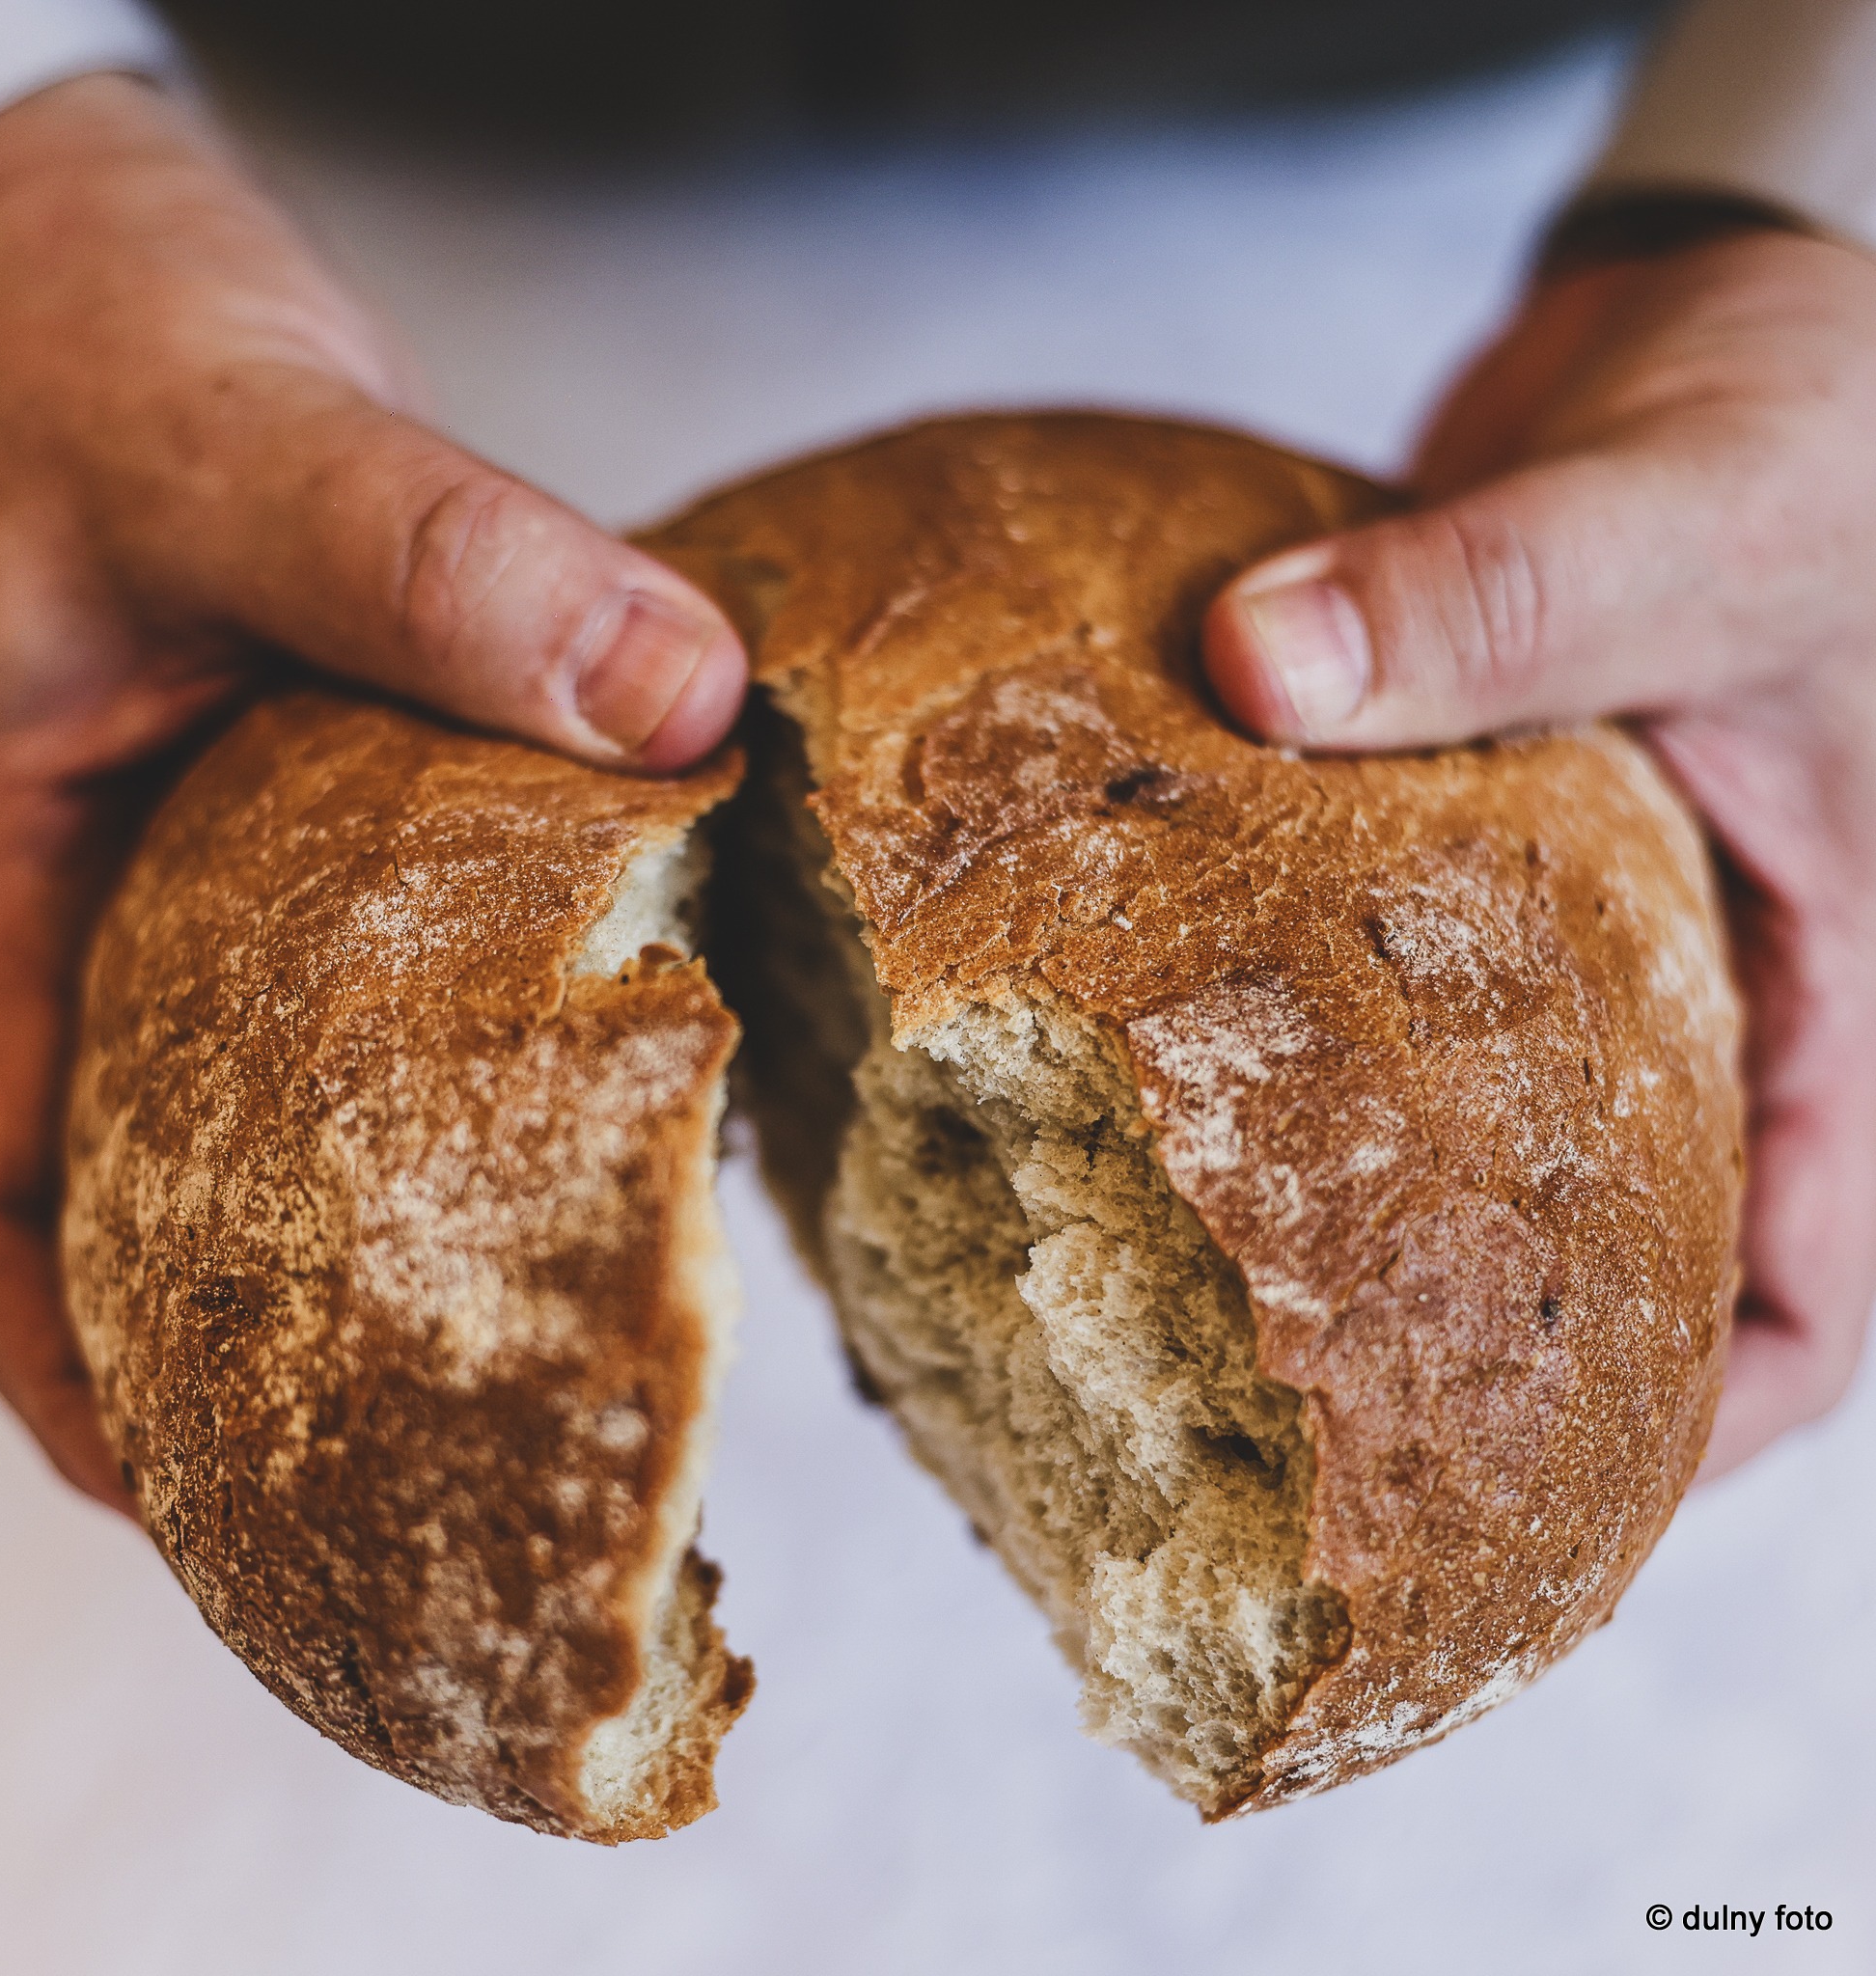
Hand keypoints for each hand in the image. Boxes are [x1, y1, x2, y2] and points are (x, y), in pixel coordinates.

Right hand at [0, 76, 746, 1509]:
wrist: (103, 263)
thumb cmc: (95, 346)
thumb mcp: (241, 447)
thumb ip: (433, 561)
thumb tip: (674, 695)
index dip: (74, 1373)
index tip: (204, 1501)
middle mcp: (97, 917)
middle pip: (144, 1194)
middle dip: (254, 1342)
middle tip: (427, 1469)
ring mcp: (204, 881)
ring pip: (266, 1096)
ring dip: (376, 1212)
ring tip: (541, 1335)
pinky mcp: (309, 825)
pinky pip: (373, 978)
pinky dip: (464, 1051)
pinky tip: (603, 1091)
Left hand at [1204, 225, 1875, 1480]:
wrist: (1736, 323)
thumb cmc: (1818, 412)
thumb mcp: (1694, 506)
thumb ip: (1498, 590)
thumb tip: (1260, 664)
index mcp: (1860, 1000)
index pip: (1813, 1312)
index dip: (1680, 1438)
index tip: (1497, 1500)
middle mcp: (1732, 1004)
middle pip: (1626, 1265)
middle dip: (1479, 1354)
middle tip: (1263, 1415)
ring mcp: (1607, 951)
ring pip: (1502, 1147)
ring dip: (1368, 1203)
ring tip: (1169, 1266)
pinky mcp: (1489, 875)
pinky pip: (1405, 1001)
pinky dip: (1306, 1037)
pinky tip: (1150, 1050)